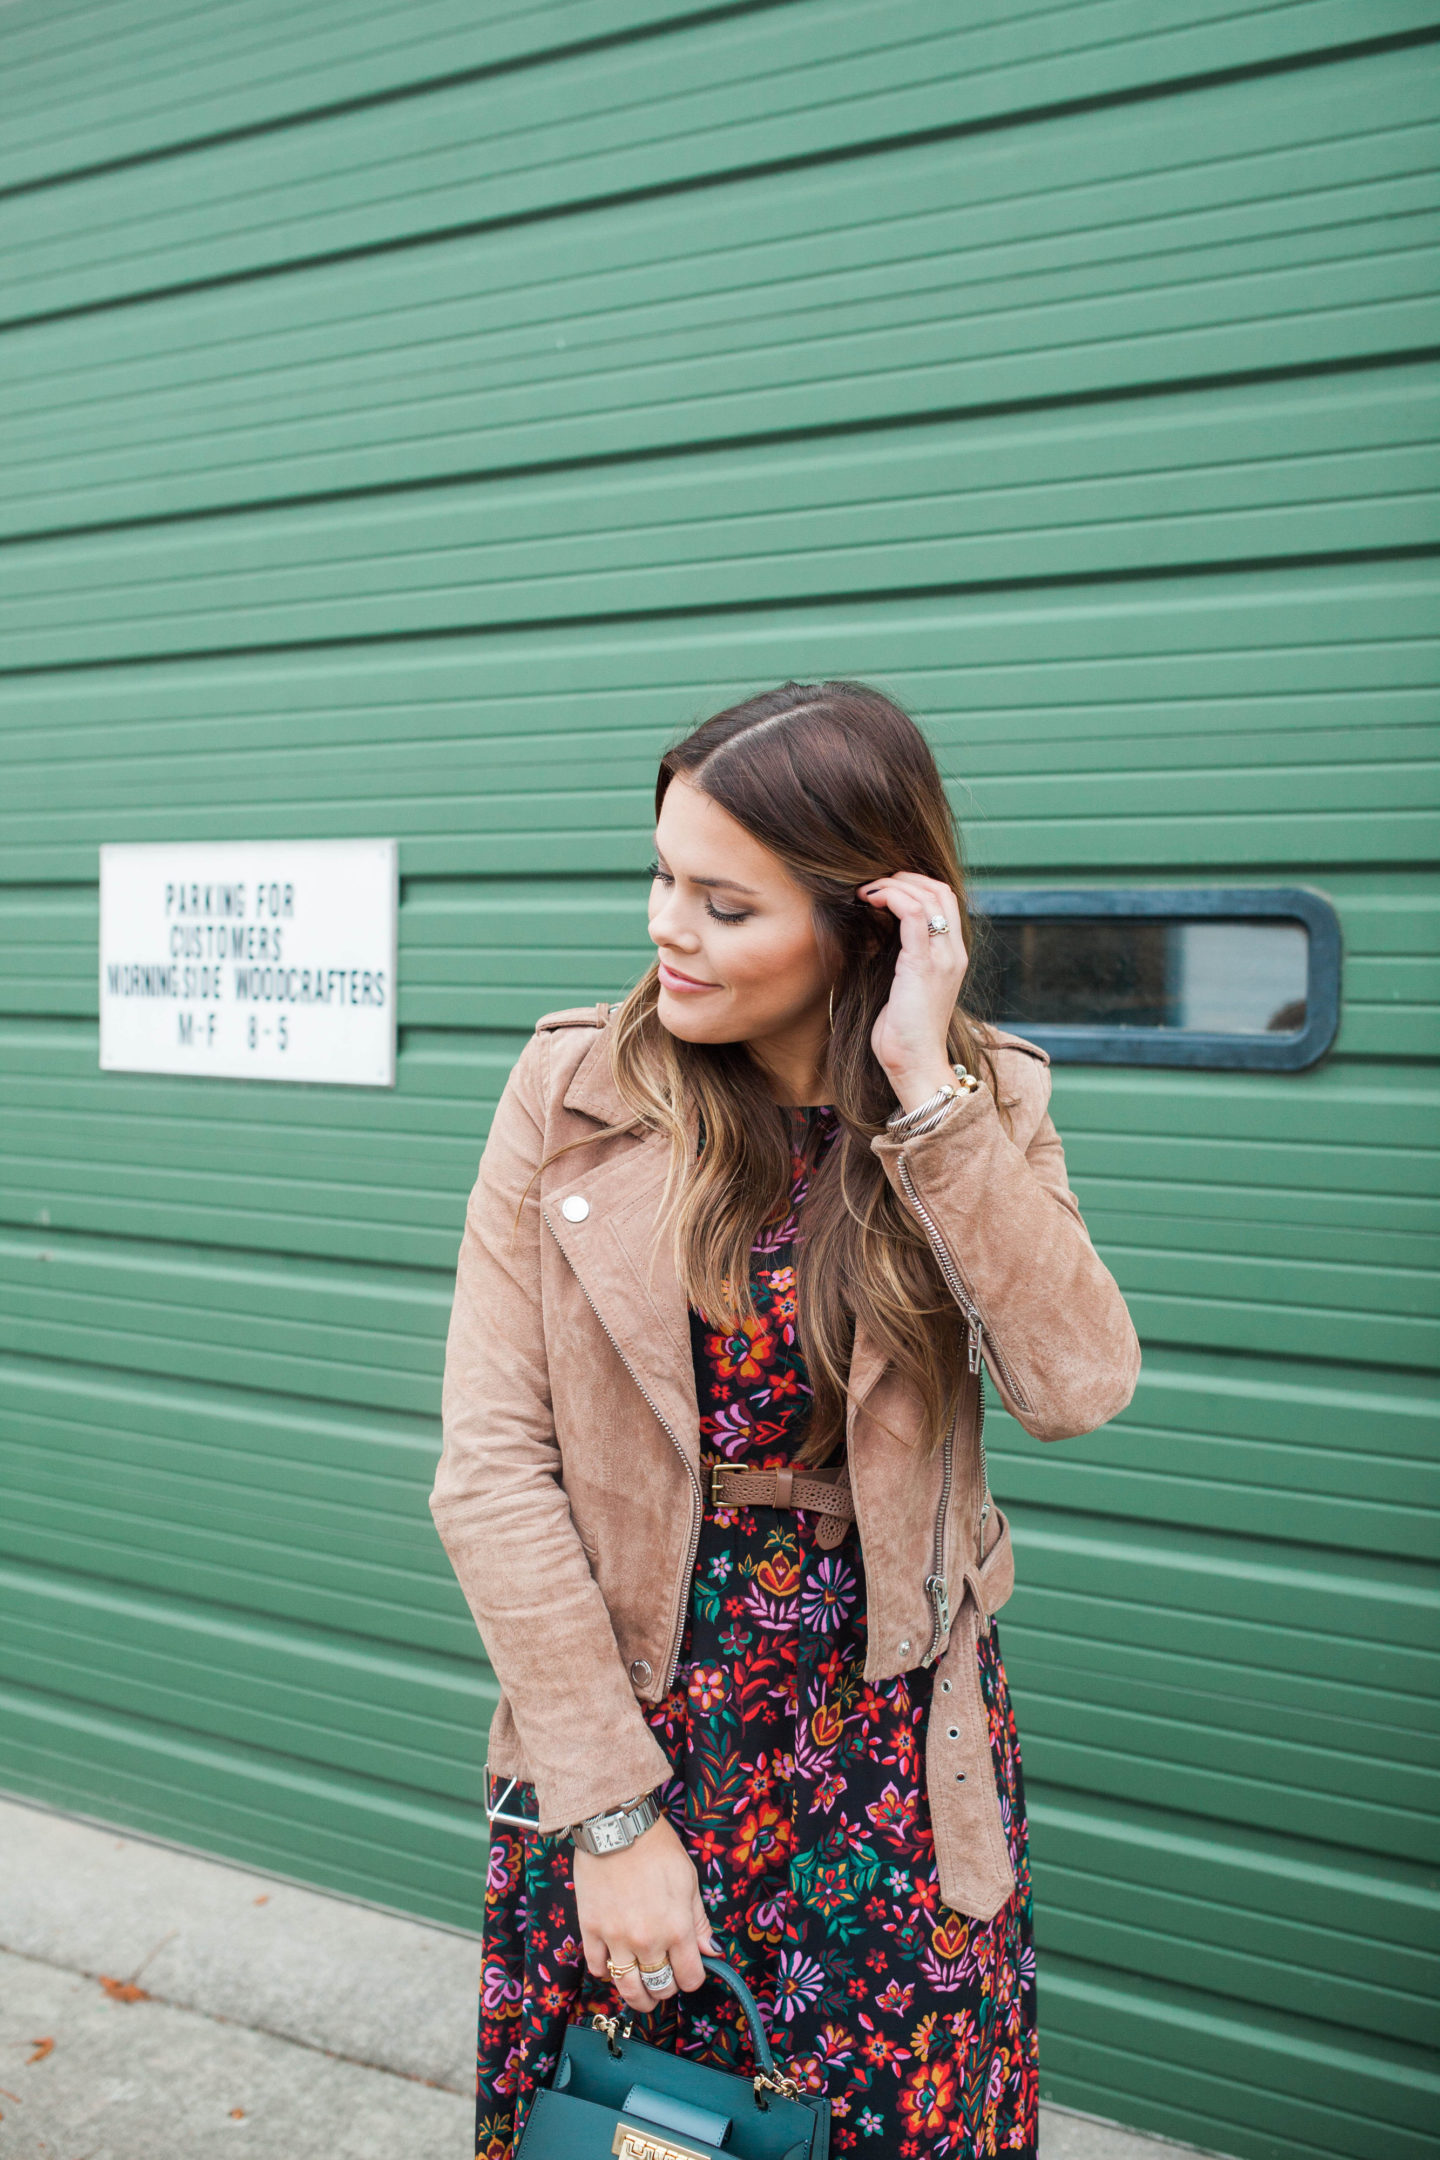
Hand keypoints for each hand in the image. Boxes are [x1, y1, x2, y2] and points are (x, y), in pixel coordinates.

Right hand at [574, 1811, 717, 2016]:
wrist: (617, 1828)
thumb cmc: (658, 1849)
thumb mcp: (689, 1880)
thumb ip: (700, 1921)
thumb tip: (711, 1951)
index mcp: (677, 1928)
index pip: (690, 1977)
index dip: (692, 1979)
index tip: (689, 1972)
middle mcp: (648, 1940)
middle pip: (660, 1986)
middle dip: (667, 1988)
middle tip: (665, 1981)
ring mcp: (616, 1937)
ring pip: (627, 1987)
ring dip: (638, 1996)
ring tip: (642, 1993)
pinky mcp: (591, 1929)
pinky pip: (597, 1966)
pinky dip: (607, 1971)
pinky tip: (614, 1964)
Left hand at [857, 871, 968, 1110]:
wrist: (914, 1065)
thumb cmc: (903, 1034)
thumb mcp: (905, 987)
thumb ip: (902, 959)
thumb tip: (877, 934)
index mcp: (953, 957)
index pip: (946, 900)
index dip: (915, 884)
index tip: (883, 888)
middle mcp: (954, 953)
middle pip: (940, 890)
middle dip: (903, 877)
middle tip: (872, 883)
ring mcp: (942, 958)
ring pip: (927, 895)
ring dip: (893, 884)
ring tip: (866, 890)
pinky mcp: (923, 964)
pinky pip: (913, 913)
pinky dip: (890, 897)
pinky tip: (870, 900)